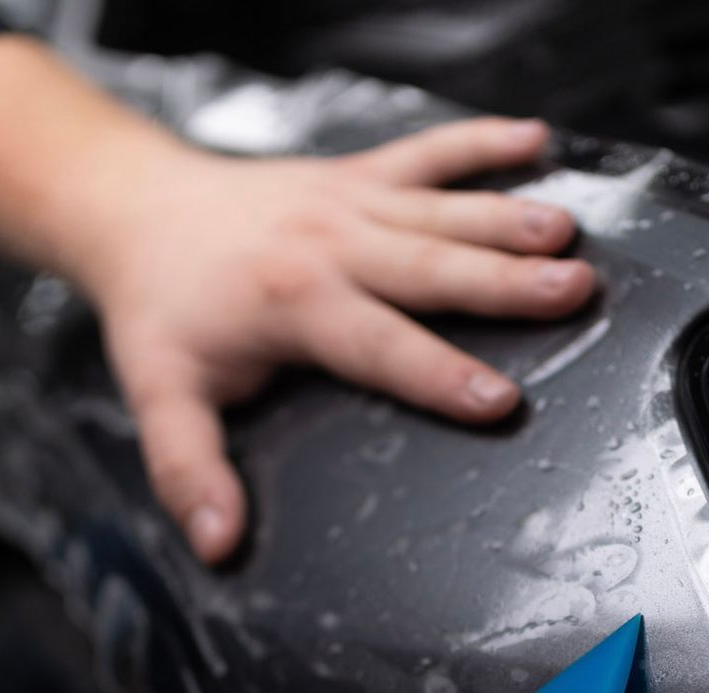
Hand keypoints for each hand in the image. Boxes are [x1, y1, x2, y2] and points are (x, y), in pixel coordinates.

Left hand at [76, 118, 595, 561]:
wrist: (135, 210)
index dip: (441, 375)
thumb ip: (190, 470)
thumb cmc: (159, 309)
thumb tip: (218, 539)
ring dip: (508, 217)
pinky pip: (427, 152)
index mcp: (293, 302)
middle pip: (432, 267)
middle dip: (505, 281)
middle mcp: (331, 244)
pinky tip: (535, 137)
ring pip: (443, 209)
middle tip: (573, 290)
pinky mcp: (359, 174)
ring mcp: (351, 202)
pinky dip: (480, 140)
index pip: (381, 347)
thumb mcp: (160, 397)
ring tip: (569, 233)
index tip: (500, 400)